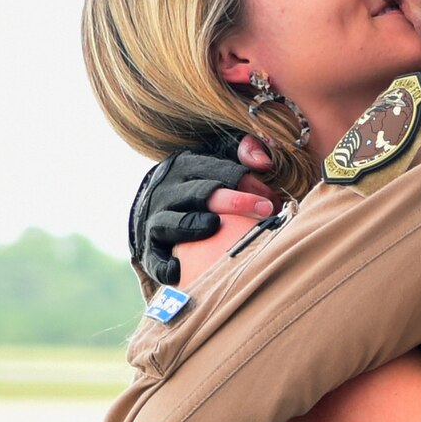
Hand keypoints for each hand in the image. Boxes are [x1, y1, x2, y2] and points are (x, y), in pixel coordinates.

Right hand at [128, 134, 275, 285]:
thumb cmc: (200, 184)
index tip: (270, 197)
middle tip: (266, 210)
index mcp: (185, 167)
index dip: (245, 181)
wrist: (154, 208)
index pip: (216, 170)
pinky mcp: (150, 249)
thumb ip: (244, 151)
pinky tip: (180, 270)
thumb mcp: (219, 159)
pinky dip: (165, 265)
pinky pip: (155, 259)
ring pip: (173, 222)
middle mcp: (168, 191)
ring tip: (214, 226)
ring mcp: (156, 220)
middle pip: (201, 194)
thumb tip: (264, 161)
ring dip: (193, 226)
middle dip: (234, 201)